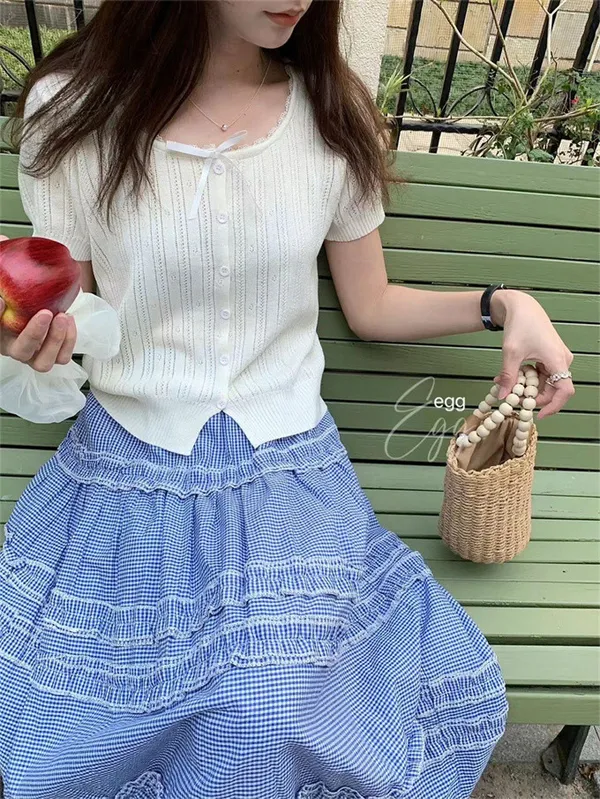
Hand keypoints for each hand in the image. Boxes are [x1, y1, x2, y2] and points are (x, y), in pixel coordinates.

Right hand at [0, 235, 76, 371]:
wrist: (36, 301)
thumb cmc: (16, 291)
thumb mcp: (6, 278)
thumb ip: (2, 263)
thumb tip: (2, 239)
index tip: (1, 300)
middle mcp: (13, 346)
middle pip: (20, 351)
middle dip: (34, 334)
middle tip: (45, 313)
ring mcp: (34, 353)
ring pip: (43, 362)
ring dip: (55, 341)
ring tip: (62, 317)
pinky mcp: (52, 353)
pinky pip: (62, 357)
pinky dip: (68, 341)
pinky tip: (69, 320)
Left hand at [491, 289, 573, 419]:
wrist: (521, 306)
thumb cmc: (520, 325)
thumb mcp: (511, 353)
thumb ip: (509, 376)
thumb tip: (503, 397)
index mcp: (558, 360)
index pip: (565, 391)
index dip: (554, 406)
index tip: (538, 413)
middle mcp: (562, 360)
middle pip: (554, 389)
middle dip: (533, 396)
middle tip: (514, 397)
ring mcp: (557, 358)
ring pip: (546, 382)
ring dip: (528, 386)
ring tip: (506, 383)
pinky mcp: (550, 356)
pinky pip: (542, 374)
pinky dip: (528, 378)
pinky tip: (512, 375)